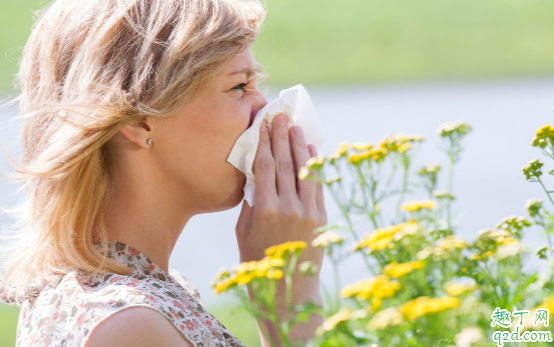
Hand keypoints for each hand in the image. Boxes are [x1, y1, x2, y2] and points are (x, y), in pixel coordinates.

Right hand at [235, 113, 326, 268]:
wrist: (288, 291)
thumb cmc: (258, 263)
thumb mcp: (244, 233)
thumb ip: (250, 203)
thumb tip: (255, 176)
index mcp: (264, 210)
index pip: (263, 166)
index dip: (263, 142)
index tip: (262, 124)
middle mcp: (288, 207)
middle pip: (283, 162)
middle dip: (281, 136)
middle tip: (280, 115)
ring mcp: (307, 211)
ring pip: (303, 170)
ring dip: (299, 145)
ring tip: (295, 126)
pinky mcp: (321, 217)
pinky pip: (317, 185)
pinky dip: (314, 165)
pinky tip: (311, 150)